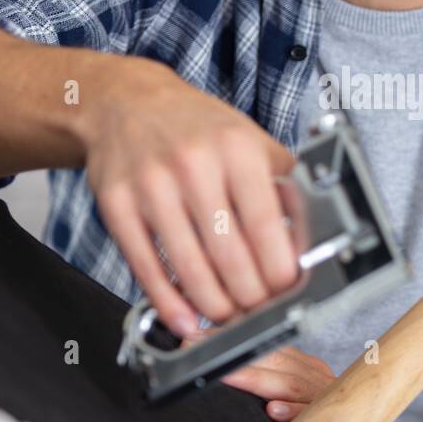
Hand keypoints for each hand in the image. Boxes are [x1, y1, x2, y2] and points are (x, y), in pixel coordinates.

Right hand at [83, 59, 299, 337]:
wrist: (127, 103)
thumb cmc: (197, 128)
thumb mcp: (250, 139)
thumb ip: (282, 185)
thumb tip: (306, 241)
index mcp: (236, 148)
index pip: (265, 224)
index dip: (279, 269)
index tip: (287, 289)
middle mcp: (193, 164)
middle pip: (229, 253)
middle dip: (250, 296)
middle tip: (259, 308)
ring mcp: (151, 185)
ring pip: (189, 266)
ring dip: (214, 304)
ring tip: (229, 315)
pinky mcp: (116, 204)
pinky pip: (145, 265)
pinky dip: (168, 302)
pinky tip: (184, 319)